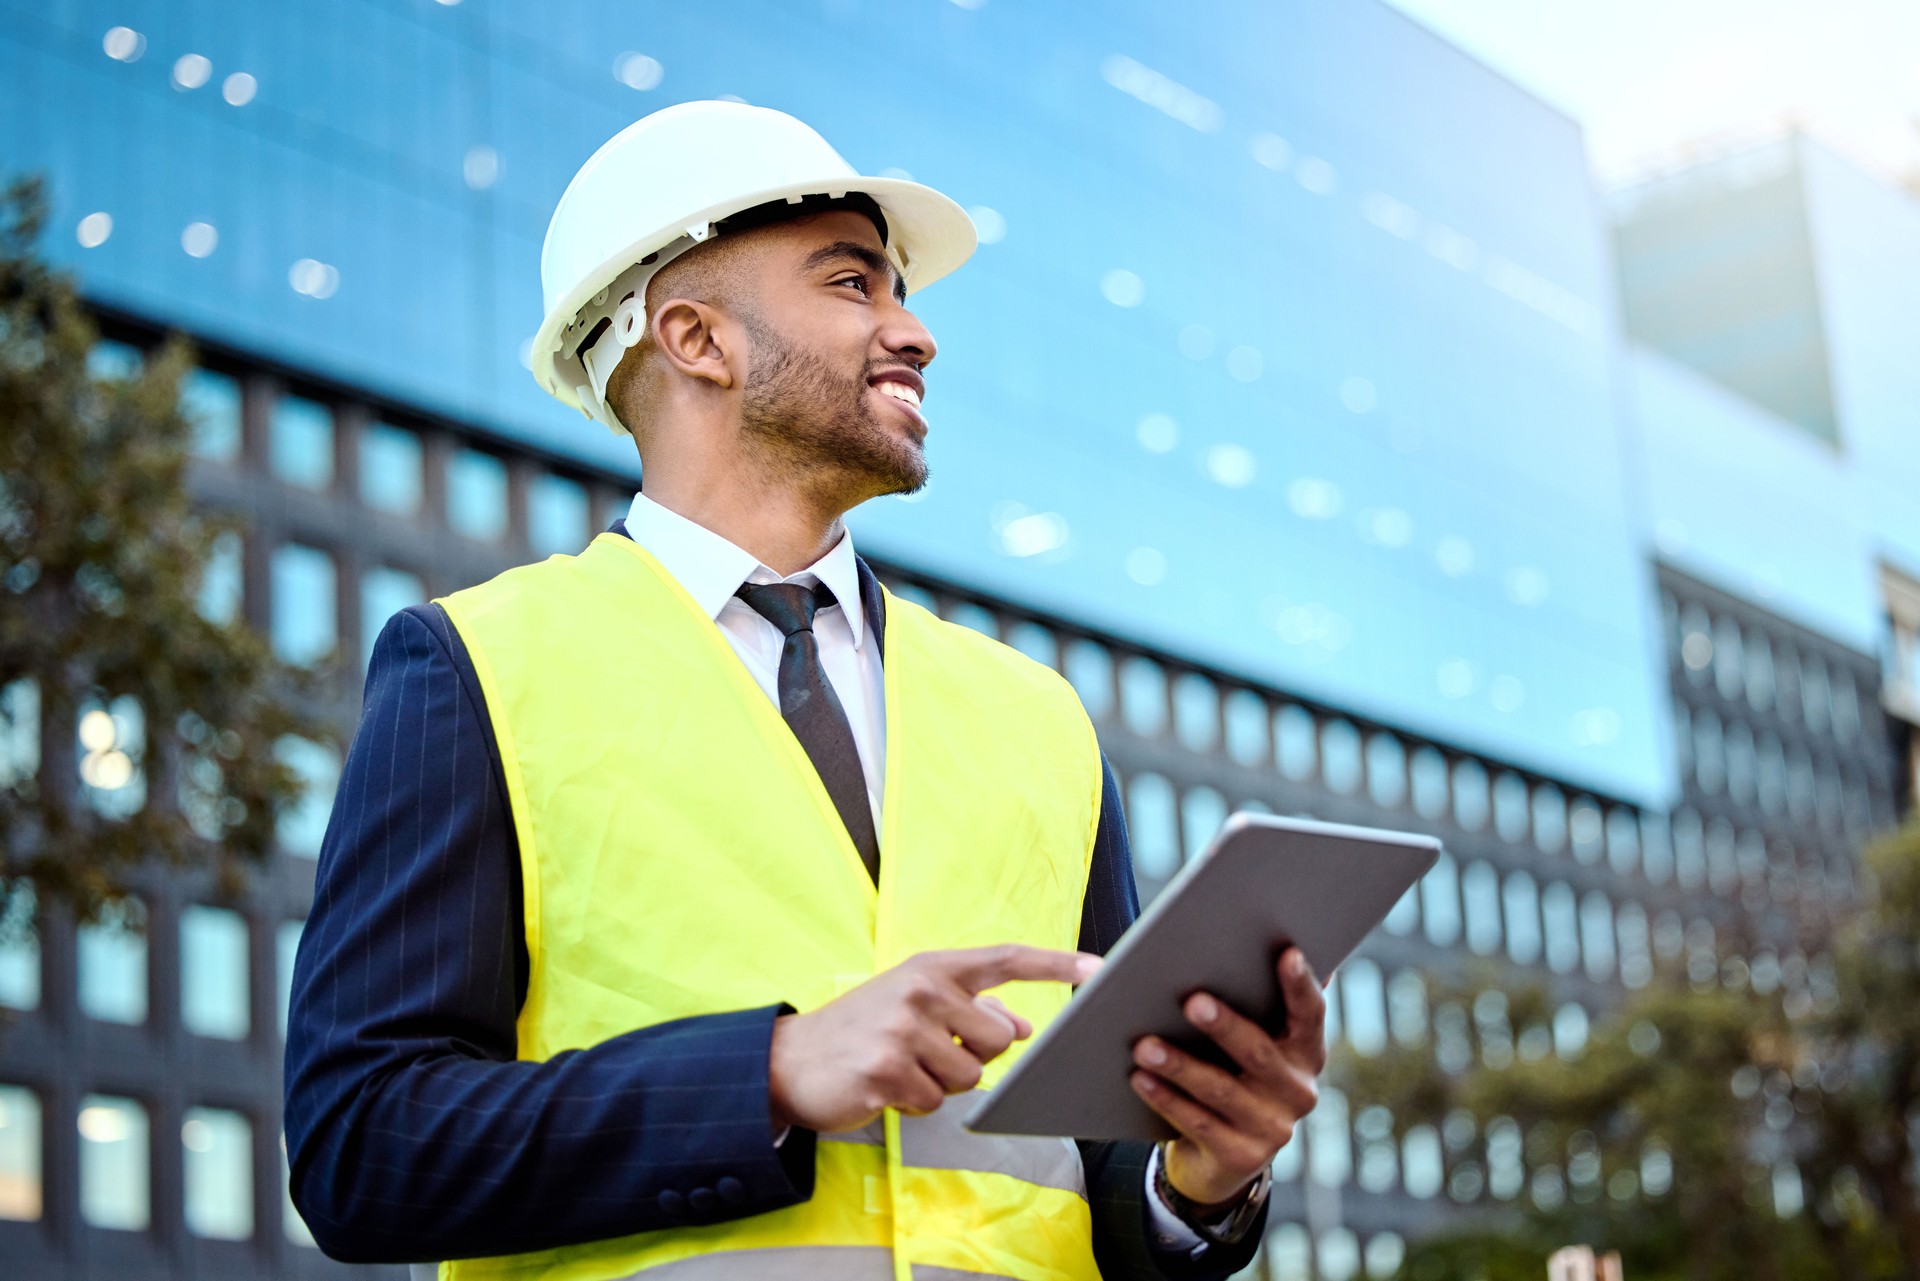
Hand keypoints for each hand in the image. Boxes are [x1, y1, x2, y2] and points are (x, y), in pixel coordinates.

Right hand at [769, 944, 1101, 1134]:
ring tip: (901, 1068)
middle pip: (997, 1039)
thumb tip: (1020, 1025)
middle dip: (972, 1056)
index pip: (1006, 959)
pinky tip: (885, 1087)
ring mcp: (903, 1029)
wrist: (790, 1060)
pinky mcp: (887, 1070)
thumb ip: (969, 1009)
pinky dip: (915, 1103)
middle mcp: (921, 990)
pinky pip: (934, 1101)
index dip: (1056, 964)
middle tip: (926, 1051)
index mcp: (933, 967)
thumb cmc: (861, 1030)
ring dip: (939, 1083)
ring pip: (969, 1076)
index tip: (1100, 968)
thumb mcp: (914, 1005)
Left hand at [1130, 946, 1326, 1205]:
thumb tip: (1149, 953)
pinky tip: (1140, 1078)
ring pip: (1222, 1090)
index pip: (1310, 1014)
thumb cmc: (1223, 1072)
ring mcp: (1273, 1128)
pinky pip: (1199, 1123)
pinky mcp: (1241, 1157)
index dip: (1301, 985)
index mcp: (1304, 1051)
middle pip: (1259, 1053)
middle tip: (1192, 1001)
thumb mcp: (1234, 1041)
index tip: (1287, 952)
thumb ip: (1224, 996)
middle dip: (1225, 1026)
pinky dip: (1166, 1099)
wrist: (1218, 1157)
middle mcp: (1298, 1090)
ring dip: (1181, 1065)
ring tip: (1143, 1044)